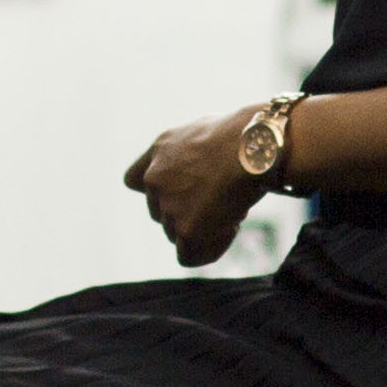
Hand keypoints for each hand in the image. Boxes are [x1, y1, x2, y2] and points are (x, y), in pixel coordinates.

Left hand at [124, 110, 265, 268]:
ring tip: (234, 209)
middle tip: (222, 202)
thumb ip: (191, 152)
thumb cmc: (242, 135)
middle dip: (188, 213)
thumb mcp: (207, 131)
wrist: (252, 147)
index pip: (133, 180)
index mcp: (160, 151)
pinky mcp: (187, 229)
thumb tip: (203, 171)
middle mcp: (155, 179)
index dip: (156, 192)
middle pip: (161, 214)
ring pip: (176, 235)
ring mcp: (168, 206)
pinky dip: (209, 249)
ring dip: (204, 229)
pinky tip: (231, 230)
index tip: (182, 194)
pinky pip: (189, 255)